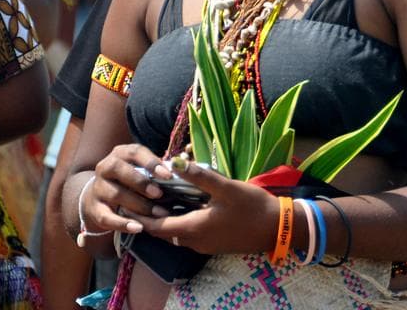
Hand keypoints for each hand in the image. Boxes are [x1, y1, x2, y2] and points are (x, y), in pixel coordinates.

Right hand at [82, 144, 172, 235]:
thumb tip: (181, 175)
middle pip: (118, 169)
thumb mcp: (139, 170)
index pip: (134, 152)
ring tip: (157, 214)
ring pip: (116, 194)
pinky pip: (107, 217)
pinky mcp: (95, 209)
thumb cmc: (128, 182)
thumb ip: (155, 171)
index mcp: (119, 155)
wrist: (98, 198)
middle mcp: (105, 168)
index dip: (151, 162)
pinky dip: (123, 223)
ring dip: (139, 204)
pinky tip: (139, 228)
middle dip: (141, 182)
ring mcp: (98, 189)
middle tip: (159, 194)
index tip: (168, 175)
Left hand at [137, 162, 279, 254]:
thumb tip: (173, 162)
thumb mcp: (225, 188)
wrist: (279, 229)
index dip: (140, 216)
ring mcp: (205, 245)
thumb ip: (198, 175)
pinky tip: (181, 205)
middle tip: (138, 197)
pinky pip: (188, 234)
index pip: (157, 227)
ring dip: (165, 219)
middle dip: (150, 216)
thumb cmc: (252, 207)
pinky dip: (179, 222)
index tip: (127, 203)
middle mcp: (195, 242)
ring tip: (156, 198)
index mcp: (193, 229)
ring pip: (176, 234)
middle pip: (164, 232)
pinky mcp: (214, 243)